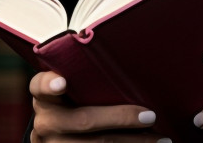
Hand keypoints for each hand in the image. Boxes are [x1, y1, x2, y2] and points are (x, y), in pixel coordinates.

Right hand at [28, 71, 168, 141]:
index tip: (63, 82)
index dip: (50, 84)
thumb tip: (132, 66)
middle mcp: (45, 121)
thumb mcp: (74, 89)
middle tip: (150, 116)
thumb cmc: (77, 101)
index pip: (41, 85)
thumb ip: (87, 77)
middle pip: (83, 120)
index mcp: (44, 96)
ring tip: (161, 140)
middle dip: (120, 118)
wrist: (61, 137)